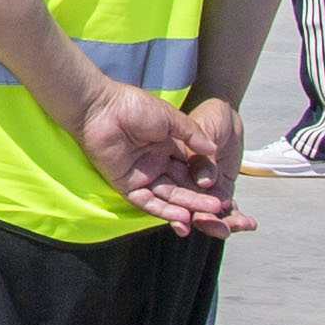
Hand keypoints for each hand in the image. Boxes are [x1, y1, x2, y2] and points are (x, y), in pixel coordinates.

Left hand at [74, 80, 238, 232]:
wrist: (100, 108)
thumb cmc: (134, 107)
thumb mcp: (170, 119)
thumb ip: (192, 135)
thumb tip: (214, 149)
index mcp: (168, 148)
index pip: (190, 169)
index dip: (205, 181)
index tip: (223, 191)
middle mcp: (156, 164)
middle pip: (182, 186)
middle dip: (200, 197)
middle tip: (219, 208)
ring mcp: (141, 176)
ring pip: (168, 196)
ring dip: (187, 206)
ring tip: (208, 213)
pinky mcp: (126, 185)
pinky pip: (147, 202)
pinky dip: (164, 210)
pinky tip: (182, 217)